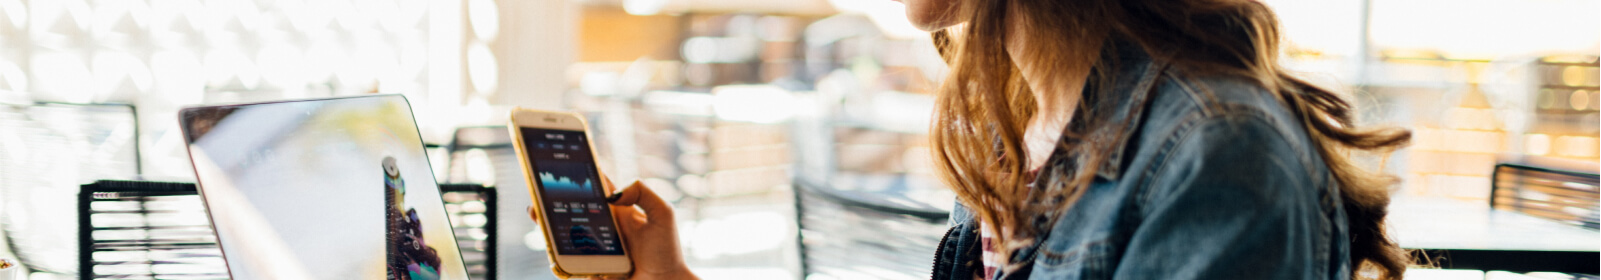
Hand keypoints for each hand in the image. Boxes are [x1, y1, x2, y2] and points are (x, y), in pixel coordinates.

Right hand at [527, 177, 696, 279]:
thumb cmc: (667, 250)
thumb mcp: (663, 214)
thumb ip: (643, 193)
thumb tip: (612, 193)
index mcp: (617, 211)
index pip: (592, 187)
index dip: (575, 175)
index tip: (555, 164)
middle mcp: (602, 227)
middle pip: (568, 211)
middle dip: (549, 204)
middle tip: (537, 200)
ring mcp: (594, 249)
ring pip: (562, 237)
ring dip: (547, 228)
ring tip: (539, 218)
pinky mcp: (590, 269)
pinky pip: (568, 263)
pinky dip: (558, 258)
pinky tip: (555, 253)